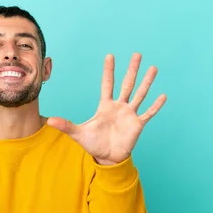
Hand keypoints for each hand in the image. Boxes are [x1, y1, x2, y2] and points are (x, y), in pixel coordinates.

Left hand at [47, 53, 166, 164]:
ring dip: (146, 82)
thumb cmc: (93, 144)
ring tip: (153, 68)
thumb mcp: (78, 133)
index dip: (109, 70)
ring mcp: (129, 114)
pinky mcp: (137, 124)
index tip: (110, 55)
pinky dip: (155, 106)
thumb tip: (49, 121)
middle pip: (127, 84)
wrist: (106, 158)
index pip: (107, 84)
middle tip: (137, 54)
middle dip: (132, 69)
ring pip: (139, 94)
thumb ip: (65, 125)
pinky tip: (163, 96)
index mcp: (105, 106)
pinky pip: (148, 113)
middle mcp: (119, 106)